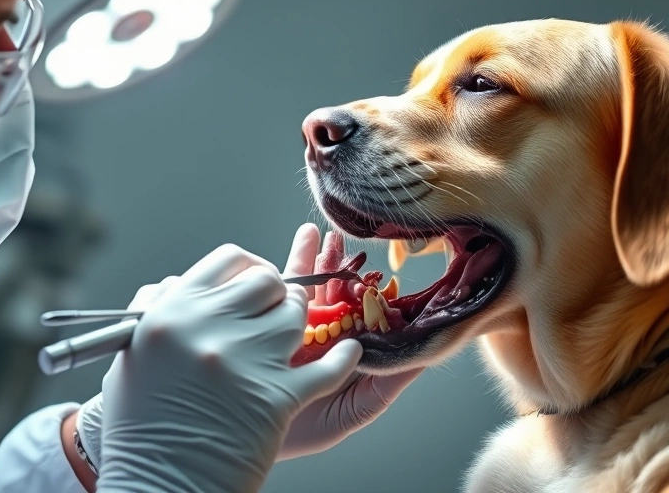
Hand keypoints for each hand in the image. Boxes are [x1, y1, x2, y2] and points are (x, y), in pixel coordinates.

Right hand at [93, 244, 361, 492]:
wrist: (157, 483)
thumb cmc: (140, 423)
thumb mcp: (136, 352)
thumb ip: (163, 311)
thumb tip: (180, 286)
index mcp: (174, 311)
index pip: (229, 260)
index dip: (248, 266)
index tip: (254, 279)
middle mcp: (211, 328)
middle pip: (267, 282)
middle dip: (278, 291)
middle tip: (278, 305)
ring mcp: (248, 361)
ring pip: (295, 316)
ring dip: (303, 321)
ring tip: (300, 333)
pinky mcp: (277, 396)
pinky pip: (328, 366)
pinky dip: (343, 359)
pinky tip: (349, 354)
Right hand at [276, 224, 424, 460]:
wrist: (243, 435)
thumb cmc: (301, 432)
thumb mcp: (353, 411)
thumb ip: (388, 382)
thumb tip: (426, 356)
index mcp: (352, 355)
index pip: (372, 320)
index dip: (381, 296)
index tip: (391, 275)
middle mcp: (328, 337)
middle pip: (343, 296)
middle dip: (349, 268)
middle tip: (357, 243)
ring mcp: (300, 326)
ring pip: (318, 286)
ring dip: (327, 258)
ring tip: (333, 233)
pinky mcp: (272, 318)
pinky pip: (289, 286)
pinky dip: (299, 259)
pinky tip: (309, 236)